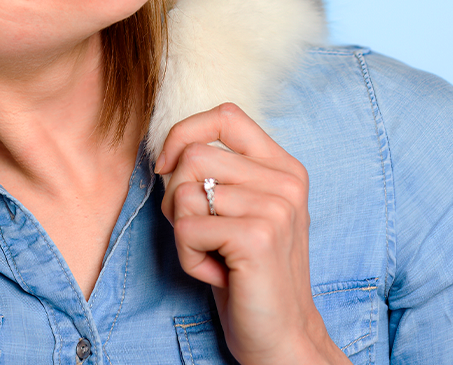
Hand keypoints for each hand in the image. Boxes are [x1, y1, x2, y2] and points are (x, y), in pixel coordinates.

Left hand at [155, 104, 349, 364]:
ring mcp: (276, 208)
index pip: (225, 115)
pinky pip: (186, 229)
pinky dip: (188, 257)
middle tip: (200, 234)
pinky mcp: (257, 237)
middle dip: (177, 198)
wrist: (282, 337)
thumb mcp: (239, 212)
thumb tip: (166, 150)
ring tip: (215, 257)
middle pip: (194, 156)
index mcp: (284, 168)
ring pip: (184, 193)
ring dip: (184, 235)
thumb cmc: (248, 274)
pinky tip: (218, 274)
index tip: (168, 167)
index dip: (184, 133)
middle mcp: (286, 182)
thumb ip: (219, 174)